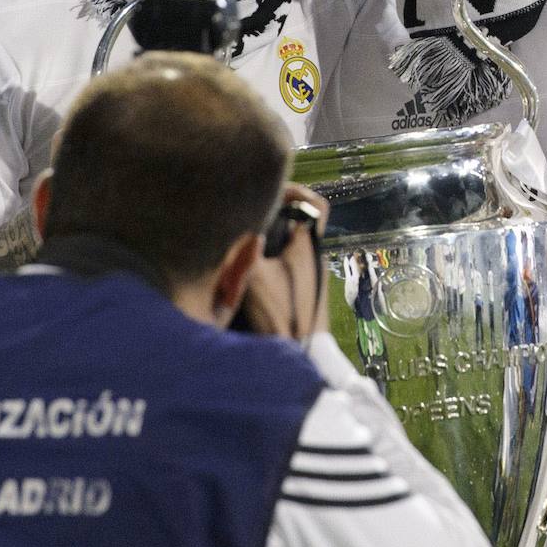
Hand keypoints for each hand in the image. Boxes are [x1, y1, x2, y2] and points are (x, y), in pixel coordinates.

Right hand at [241, 184, 329, 338]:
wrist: (302, 355)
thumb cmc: (281, 315)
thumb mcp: (252, 276)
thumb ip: (241, 249)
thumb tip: (229, 230)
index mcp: (308, 246)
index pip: (317, 204)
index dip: (298, 191)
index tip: (276, 193)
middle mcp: (315, 257)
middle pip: (300, 223)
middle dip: (276, 218)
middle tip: (252, 220)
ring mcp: (313, 277)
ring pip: (294, 246)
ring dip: (273, 242)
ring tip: (247, 247)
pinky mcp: (307, 294)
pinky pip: (290, 266)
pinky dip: (274, 262)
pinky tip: (252, 275)